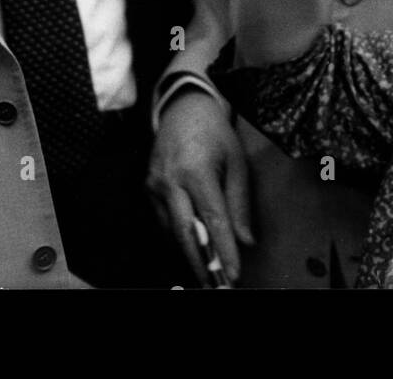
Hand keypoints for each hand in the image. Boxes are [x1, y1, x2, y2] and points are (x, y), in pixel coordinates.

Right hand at [147, 90, 253, 283]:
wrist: (182, 108)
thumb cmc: (214, 133)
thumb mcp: (236, 162)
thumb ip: (239, 203)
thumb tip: (245, 241)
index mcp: (196, 170)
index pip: (212, 220)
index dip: (223, 250)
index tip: (234, 273)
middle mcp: (170, 180)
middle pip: (184, 233)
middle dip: (201, 263)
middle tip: (215, 284)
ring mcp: (154, 185)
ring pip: (171, 231)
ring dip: (189, 254)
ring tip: (207, 272)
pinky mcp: (147, 188)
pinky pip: (162, 222)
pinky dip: (178, 238)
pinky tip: (192, 248)